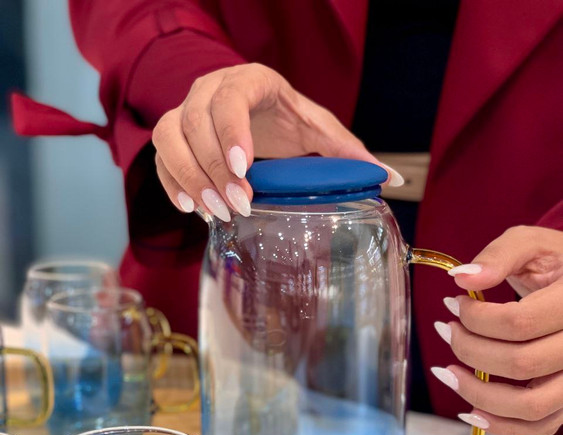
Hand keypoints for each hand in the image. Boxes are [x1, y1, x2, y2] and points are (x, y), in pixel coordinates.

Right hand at [152, 63, 402, 220]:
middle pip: (194, 122)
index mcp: (250, 81)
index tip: (243, 170)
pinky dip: (171, 183)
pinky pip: (162, 157)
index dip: (231, 132)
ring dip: (188, 178)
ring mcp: (187, 111)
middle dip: (212, 168)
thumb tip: (392, 180)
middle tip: (237, 206)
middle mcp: (211, 90)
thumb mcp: (321, 133)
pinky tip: (191, 209)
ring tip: (214, 213)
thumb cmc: (290, 122)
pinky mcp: (175, 136)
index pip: (230, 98)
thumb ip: (350, 154)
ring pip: (169, 138)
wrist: (260, 116)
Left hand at [431, 225, 562, 434]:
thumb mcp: (533, 244)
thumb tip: (461, 278)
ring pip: (530, 404)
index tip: (453, 304)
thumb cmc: (557, 263)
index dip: (476, 318)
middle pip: (520, 363)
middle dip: (469, 349)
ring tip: (447, 371)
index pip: (519, 323)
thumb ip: (499, 255)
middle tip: (446, 330)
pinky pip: (539, 426)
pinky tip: (470, 410)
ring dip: (478, 393)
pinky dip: (501, 426)